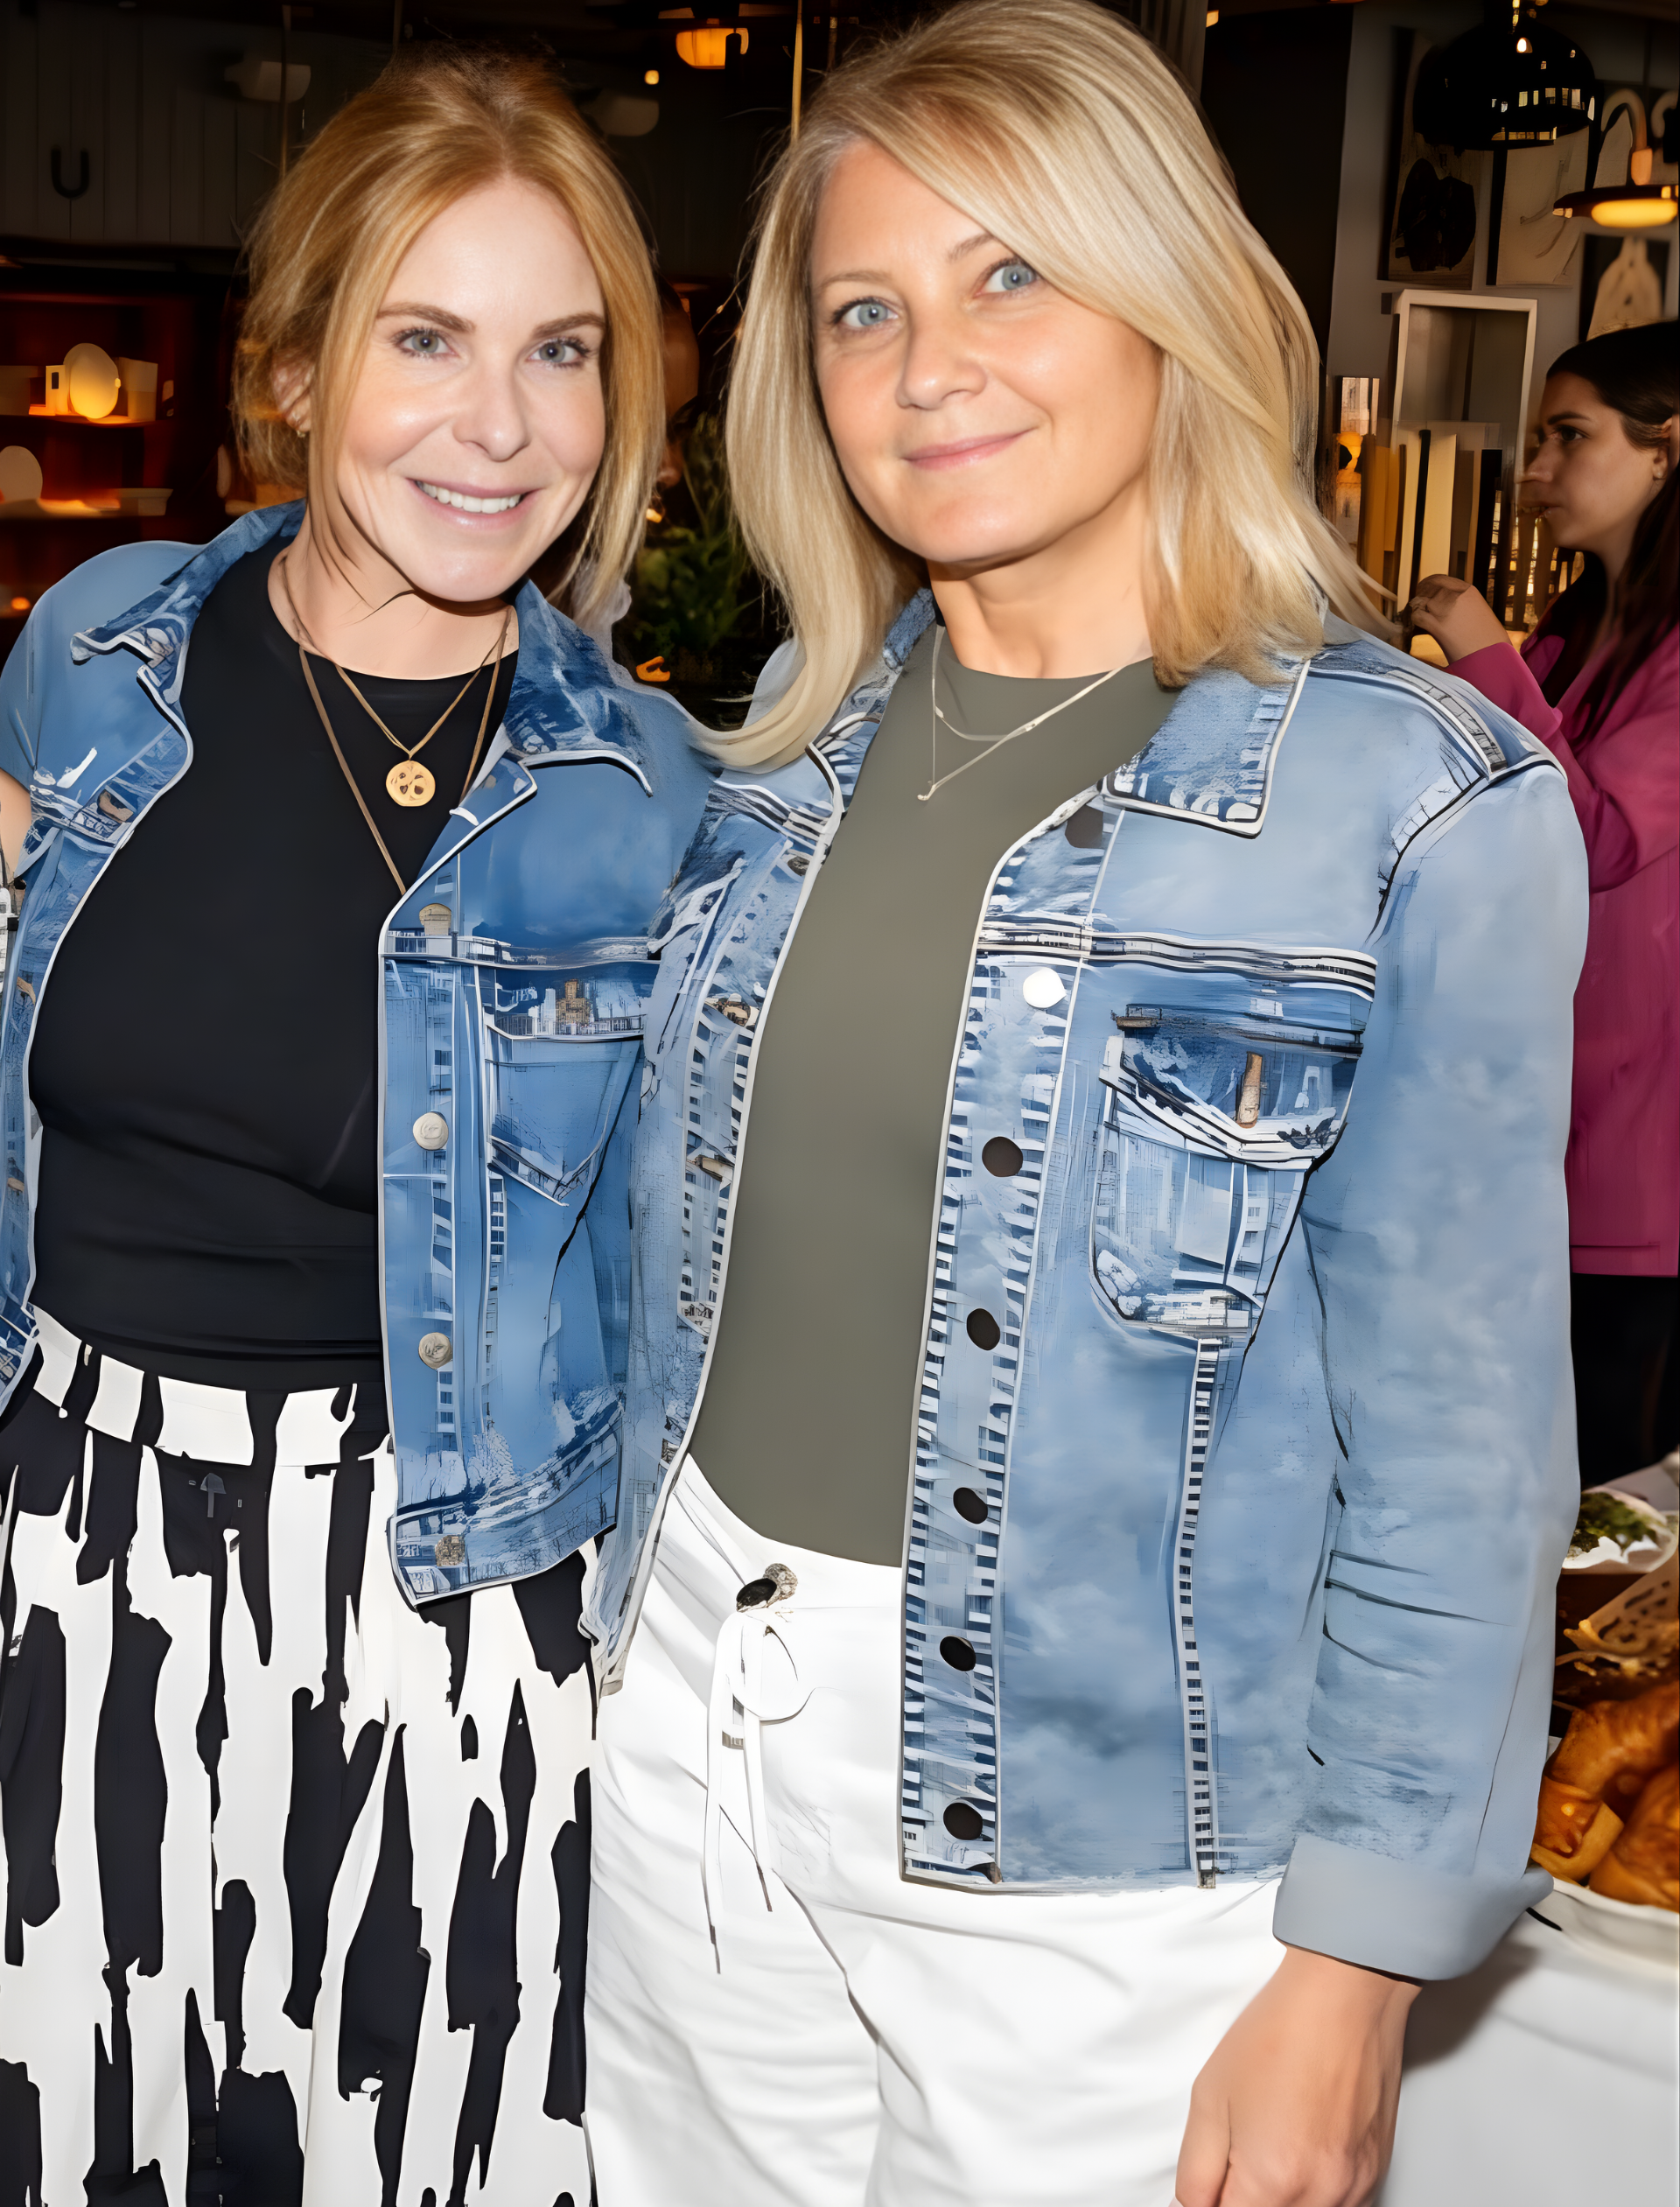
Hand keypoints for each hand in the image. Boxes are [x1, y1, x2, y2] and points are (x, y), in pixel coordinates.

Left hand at [1175, 1945, 1417, 2206]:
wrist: (1344, 1997)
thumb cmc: (1282, 2032)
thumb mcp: (1209, 2098)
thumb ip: (1196, 2171)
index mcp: (1272, 2181)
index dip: (1214, 2203)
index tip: (1213, 2186)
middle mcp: (1321, 2195)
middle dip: (1246, 2200)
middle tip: (1239, 2159)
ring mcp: (1354, 2188)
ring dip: (1281, 2199)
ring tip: (1272, 2145)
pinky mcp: (1374, 2174)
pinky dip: (1314, 2194)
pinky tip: (1301, 2150)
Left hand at [1406, 574, 1508, 662]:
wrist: (1494, 656)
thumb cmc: (1489, 641)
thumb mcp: (1479, 613)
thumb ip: (1463, 606)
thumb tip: (1447, 609)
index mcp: (1468, 591)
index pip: (1439, 580)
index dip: (1427, 587)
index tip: (1424, 594)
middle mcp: (1456, 595)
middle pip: (1426, 588)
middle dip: (1420, 597)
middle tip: (1418, 607)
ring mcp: (1446, 608)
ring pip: (1420, 600)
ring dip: (1417, 609)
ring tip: (1421, 619)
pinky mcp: (1438, 625)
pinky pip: (1417, 615)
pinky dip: (1415, 621)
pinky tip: (1421, 628)